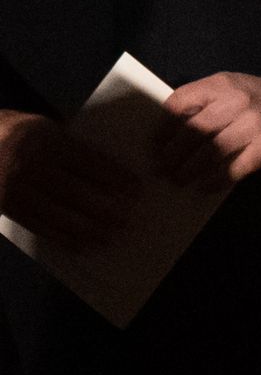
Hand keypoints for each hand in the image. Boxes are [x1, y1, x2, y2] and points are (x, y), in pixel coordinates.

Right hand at [0, 110, 135, 247]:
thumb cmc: (24, 135)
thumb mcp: (50, 130)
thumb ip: (76, 148)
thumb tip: (113, 171)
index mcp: (48, 142)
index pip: (89, 163)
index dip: (115, 177)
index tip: (135, 189)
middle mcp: (32, 166)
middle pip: (75, 192)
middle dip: (104, 208)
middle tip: (127, 218)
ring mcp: (19, 189)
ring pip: (58, 214)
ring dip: (87, 229)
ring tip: (110, 236)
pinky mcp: (10, 207)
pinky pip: (39, 226)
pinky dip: (62, 238)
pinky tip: (81, 244)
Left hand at [158, 75, 260, 188]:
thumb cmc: (255, 99)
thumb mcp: (229, 87)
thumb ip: (203, 101)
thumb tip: (167, 131)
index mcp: (222, 84)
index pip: (182, 101)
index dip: (163, 126)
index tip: (153, 144)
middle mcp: (238, 101)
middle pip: (195, 130)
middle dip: (173, 153)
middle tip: (161, 168)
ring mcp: (254, 124)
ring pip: (212, 151)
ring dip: (190, 169)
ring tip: (178, 179)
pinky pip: (235, 168)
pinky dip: (215, 180)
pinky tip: (203, 187)